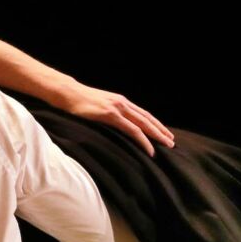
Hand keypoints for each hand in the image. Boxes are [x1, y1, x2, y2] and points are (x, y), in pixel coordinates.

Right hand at [57, 82, 175, 156]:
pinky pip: (132, 130)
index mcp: (120, 101)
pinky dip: (143, 140)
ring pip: (144, 124)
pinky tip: (149, 149)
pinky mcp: (111, 115)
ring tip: (167, 145)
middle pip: (147, 119)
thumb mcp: (97, 106)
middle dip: (161, 130)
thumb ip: (107, 114)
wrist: (68, 93)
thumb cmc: (78, 102)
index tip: (164, 133)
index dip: (155, 124)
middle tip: (172, 142)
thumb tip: (111, 124)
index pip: (143, 114)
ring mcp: (118, 108)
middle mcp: (123, 103)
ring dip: (157, 135)